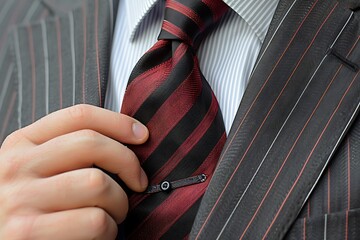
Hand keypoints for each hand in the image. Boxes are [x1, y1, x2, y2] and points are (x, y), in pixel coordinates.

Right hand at [0, 104, 148, 239]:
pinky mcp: (27, 233)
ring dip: (120, 203)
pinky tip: (101, 234)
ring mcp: (20, 199)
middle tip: (137, 182)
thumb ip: (69, 152)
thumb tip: (128, 138)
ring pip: (97, 183)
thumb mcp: (40, 170)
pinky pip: (94, 220)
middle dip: (128, 162)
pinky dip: (109, 229)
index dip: (118, 122)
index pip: (79, 116)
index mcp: (22, 143)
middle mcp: (17, 166)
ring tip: (115, 213)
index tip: (142, 135)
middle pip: (92, 144)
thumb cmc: (35, 207)